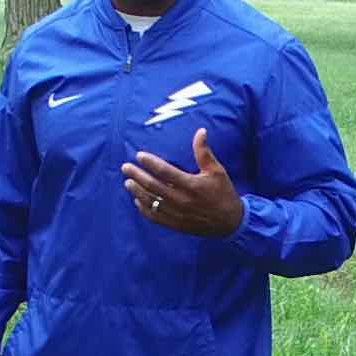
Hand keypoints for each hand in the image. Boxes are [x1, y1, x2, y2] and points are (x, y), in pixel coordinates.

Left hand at [123, 128, 245, 237]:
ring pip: (151, 202)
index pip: (165, 172)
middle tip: (126, 167)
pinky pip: (155, 217)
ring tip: (128, 182)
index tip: (139, 155)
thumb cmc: (223, 193)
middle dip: (137, 175)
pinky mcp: (175, 224)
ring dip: (137, 191)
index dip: (151, 163)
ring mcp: (177, 213)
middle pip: (153, 186)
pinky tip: (137, 200)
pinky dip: (144, 209)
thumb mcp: (217, 171)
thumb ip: (204, 152)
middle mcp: (182, 200)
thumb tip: (200, 131)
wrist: (230, 222)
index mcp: (192, 185)